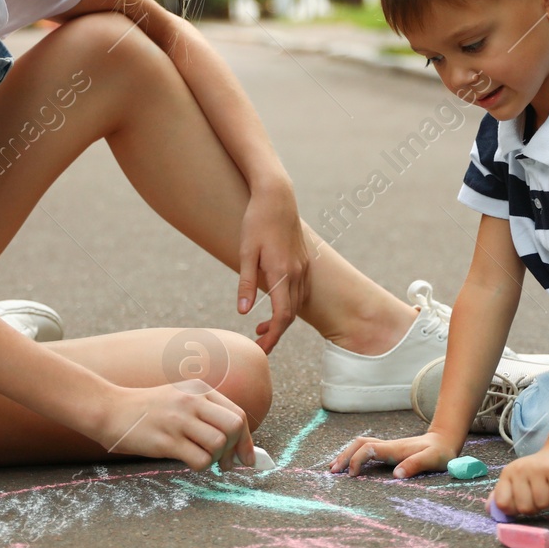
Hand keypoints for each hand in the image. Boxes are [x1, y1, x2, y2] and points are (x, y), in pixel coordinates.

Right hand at [90, 382, 254, 472]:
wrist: (110, 409)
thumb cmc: (148, 409)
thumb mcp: (180, 397)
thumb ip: (206, 413)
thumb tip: (236, 445)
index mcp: (200, 390)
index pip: (238, 414)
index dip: (247, 440)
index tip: (247, 458)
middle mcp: (192, 401)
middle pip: (234, 426)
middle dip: (237, 449)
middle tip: (228, 464)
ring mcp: (179, 420)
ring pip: (219, 443)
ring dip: (216, 459)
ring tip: (204, 461)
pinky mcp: (166, 440)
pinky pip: (199, 459)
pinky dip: (201, 466)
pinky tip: (190, 462)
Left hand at [237, 179, 310, 354]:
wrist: (277, 197)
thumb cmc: (257, 222)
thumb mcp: (245, 252)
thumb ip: (246, 283)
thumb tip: (244, 312)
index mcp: (283, 273)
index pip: (282, 316)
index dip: (273, 337)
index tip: (261, 351)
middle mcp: (298, 273)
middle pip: (291, 314)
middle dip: (275, 333)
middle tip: (257, 346)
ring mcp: (304, 266)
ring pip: (297, 304)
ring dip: (281, 319)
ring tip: (260, 329)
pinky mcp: (304, 261)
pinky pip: (299, 291)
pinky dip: (288, 304)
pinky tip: (273, 305)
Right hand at [330, 432, 456, 479]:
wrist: (444, 441)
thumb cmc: (439, 453)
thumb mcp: (432, 460)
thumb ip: (415, 465)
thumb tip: (396, 476)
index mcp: (395, 449)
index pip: (368, 449)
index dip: (357, 460)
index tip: (351, 475)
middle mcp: (388, 446)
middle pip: (359, 444)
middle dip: (344, 456)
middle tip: (331, 471)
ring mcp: (387, 447)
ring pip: (360, 445)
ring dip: (346, 455)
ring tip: (333, 468)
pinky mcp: (388, 451)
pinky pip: (366, 450)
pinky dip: (353, 456)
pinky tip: (348, 466)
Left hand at [492, 445, 548, 516]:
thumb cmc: (535, 472)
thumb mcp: (515, 480)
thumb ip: (501, 496)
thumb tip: (490, 510)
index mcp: (507, 473)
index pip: (502, 503)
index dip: (512, 510)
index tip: (519, 503)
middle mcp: (520, 469)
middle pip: (525, 507)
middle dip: (534, 507)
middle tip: (537, 494)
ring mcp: (539, 469)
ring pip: (543, 504)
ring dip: (548, 501)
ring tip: (548, 488)